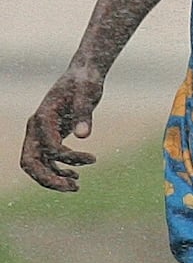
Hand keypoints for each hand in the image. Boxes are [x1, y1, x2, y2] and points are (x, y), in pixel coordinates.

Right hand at [21, 69, 104, 190]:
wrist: (83, 74)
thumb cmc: (85, 81)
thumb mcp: (88, 93)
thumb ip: (84, 114)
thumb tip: (83, 136)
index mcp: (42, 117)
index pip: (48, 147)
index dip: (68, 157)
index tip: (92, 159)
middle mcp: (35, 127)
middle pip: (31, 162)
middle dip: (49, 178)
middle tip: (74, 187)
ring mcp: (39, 133)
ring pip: (36, 164)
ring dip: (53, 178)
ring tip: (76, 186)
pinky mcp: (48, 136)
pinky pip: (45, 160)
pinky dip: (57, 169)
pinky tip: (75, 174)